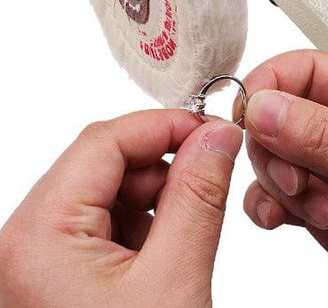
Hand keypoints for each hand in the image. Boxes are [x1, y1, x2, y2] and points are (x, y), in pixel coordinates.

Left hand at [0, 110, 242, 306]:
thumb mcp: (176, 281)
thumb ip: (199, 195)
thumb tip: (218, 136)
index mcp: (38, 237)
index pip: (104, 141)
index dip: (163, 126)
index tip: (210, 129)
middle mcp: (27, 243)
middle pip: (104, 162)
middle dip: (163, 161)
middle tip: (211, 171)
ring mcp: (41, 259)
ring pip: (108, 189)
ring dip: (156, 193)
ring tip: (189, 223)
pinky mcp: (61, 274)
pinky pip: (106, 221)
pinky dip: (145, 221)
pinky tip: (167, 247)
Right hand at [241, 50, 327, 306]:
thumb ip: (324, 137)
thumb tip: (264, 107)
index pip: (302, 69)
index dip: (269, 85)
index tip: (247, 112)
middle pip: (277, 114)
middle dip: (274, 147)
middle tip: (298, 177)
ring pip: (270, 156)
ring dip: (279, 183)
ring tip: (320, 207)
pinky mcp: (318, 205)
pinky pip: (271, 194)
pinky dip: (268, 206)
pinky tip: (286, 219)